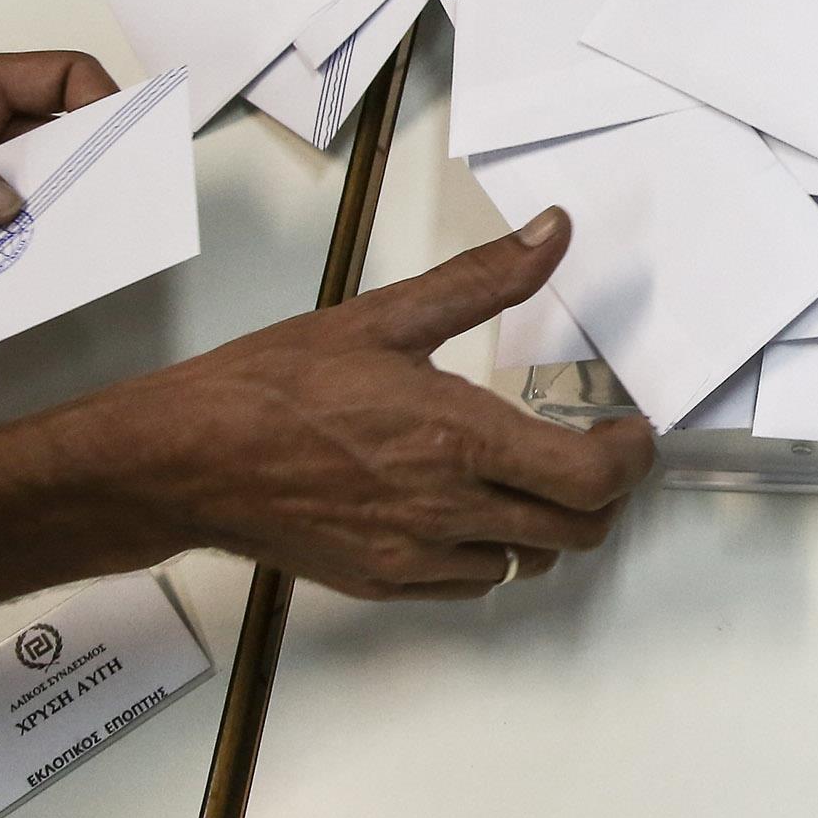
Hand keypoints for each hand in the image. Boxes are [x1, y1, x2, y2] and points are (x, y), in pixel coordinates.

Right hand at [69, 211, 659, 595]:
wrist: (186, 459)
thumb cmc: (272, 388)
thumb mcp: (386, 316)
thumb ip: (485, 278)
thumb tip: (552, 234)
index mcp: (459, 439)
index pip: (592, 478)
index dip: (631, 459)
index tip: (630, 431)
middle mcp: (448, 510)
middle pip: (579, 530)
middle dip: (604, 492)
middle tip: (594, 451)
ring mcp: (416, 557)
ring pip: (530, 563)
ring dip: (549, 524)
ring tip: (530, 475)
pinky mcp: (385, 583)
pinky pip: (473, 583)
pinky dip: (492, 551)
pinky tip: (469, 508)